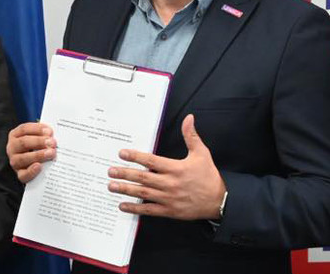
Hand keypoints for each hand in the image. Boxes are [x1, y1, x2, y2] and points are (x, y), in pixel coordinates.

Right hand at [6, 122, 56, 182]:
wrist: (31, 163)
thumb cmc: (36, 146)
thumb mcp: (37, 137)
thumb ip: (44, 135)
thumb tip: (53, 134)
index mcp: (16, 135)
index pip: (24, 129)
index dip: (37, 129)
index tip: (50, 132)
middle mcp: (12, 147)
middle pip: (23, 142)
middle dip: (39, 142)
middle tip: (52, 143)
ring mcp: (14, 161)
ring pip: (23, 158)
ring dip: (38, 155)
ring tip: (51, 153)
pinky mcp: (19, 174)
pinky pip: (23, 175)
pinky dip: (31, 171)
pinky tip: (39, 166)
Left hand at [107, 114, 225, 219]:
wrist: (219, 201)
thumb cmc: (209, 176)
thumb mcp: (201, 153)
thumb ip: (191, 136)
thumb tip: (189, 118)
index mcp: (175, 168)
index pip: (151, 161)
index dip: (135, 157)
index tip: (122, 153)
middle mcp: (169, 183)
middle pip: (143, 177)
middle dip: (125, 174)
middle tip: (110, 171)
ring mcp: (168, 198)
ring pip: (143, 193)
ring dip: (126, 189)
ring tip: (112, 186)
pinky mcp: (169, 211)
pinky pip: (149, 210)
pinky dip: (135, 208)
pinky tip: (123, 205)